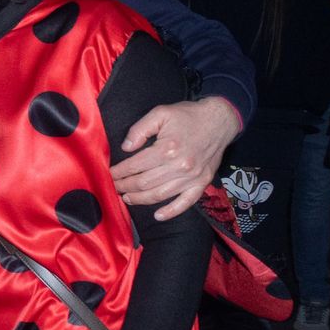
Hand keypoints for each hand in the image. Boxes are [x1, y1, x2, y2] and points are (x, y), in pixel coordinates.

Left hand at [111, 97, 239, 220]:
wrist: (220, 120)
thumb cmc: (188, 116)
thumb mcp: (160, 113)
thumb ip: (140, 129)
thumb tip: (126, 147)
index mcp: (167, 149)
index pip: (135, 166)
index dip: (119, 172)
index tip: (110, 174)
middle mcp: (179, 166)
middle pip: (144, 183)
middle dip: (125, 186)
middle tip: (114, 186)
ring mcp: (192, 177)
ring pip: (159, 195)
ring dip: (140, 199)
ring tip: (127, 198)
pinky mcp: (202, 183)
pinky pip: (185, 202)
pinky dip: (171, 211)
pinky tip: (158, 215)